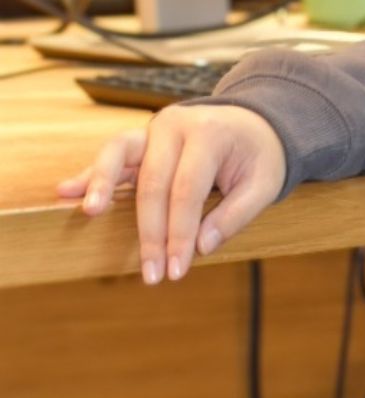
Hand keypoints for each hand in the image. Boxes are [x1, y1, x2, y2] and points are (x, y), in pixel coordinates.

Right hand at [56, 104, 285, 284]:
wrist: (255, 122)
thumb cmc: (260, 155)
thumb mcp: (265, 182)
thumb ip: (236, 214)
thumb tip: (201, 247)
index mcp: (210, 133)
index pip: (187, 190)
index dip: (179, 233)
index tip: (177, 270)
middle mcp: (176, 126)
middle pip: (153, 183)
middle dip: (150, 233)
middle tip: (151, 275)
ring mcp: (153, 129)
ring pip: (120, 154)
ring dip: (102, 185)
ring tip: (90, 214)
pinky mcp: (140, 139)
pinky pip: (112, 155)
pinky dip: (91, 174)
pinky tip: (67, 191)